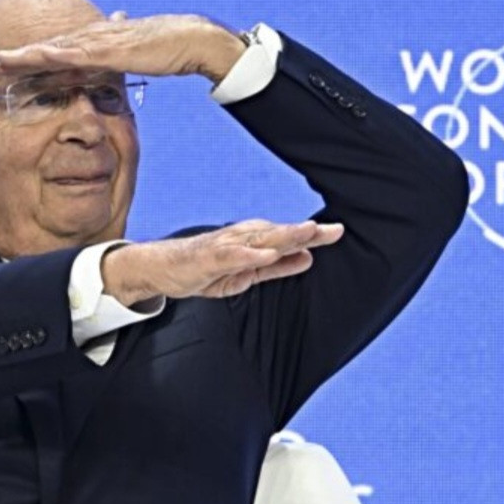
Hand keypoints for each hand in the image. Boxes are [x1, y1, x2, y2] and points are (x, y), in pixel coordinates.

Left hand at [0, 13, 246, 83]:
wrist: (192, 40)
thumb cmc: (167, 51)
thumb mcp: (135, 59)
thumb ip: (118, 63)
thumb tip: (107, 68)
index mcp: (97, 43)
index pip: (57, 51)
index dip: (30, 58)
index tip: (5, 66)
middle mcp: (93, 38)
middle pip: (47, 48)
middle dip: (17, 56)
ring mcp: (100, 42)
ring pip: (54, 48)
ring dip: (25, 55)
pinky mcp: (111, 49)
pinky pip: (77, 54)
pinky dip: (54, 55)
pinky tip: (36, 57)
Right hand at [101, 220, 344, 304]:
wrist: (165, 269)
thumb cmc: (206, 268)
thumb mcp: (247, 274)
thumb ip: (277, 267)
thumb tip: (308, 258)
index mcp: (254, 241)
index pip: (288, 237)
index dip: (314, 235)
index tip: (339, 231)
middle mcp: (242, 237)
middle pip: (280, 233)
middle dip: (307, 232)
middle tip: (335, 229)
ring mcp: (226, 246)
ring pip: (260, 239)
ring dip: (284, 235)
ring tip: (307, 232)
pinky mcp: (209, 257)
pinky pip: (232, 255)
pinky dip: (251, 254)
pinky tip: (268, 254)